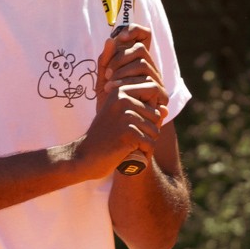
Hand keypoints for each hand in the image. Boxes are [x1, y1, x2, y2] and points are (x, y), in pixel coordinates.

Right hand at [76, 28, 167, 178]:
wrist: (83, 157)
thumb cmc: (103, 139)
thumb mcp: (121, 120)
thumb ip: (144, 112)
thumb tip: (166, 110)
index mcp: (120, 91)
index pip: (153, 91)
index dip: (153, 110)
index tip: (138, 124)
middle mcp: (123, 99)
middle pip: (156, 114)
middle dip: (148, 130)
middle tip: (129, 139)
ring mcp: (126, 115)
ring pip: (155, 130)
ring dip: (146, 143)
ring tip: (128, 146)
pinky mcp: (129, 132)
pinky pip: (150, 143)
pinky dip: (143, 153)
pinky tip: (129, 154)